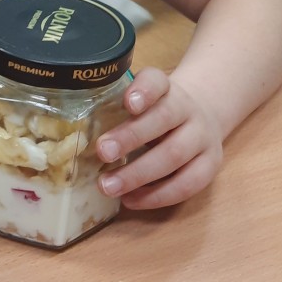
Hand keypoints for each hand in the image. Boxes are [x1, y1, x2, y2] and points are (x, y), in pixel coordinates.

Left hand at [94, 67, 222, 209]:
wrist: (205, 116)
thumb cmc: (155, 112)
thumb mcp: (141, 102)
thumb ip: (114, 110)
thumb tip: (71, 134)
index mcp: (167, 89)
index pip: (157, 81)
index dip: (143, 90)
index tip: (127, 102)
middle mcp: (188, 109)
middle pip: (164, 119)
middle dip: (131, 137)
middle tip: (102, 152)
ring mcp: (203, 138)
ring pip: (175, 155)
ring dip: (138, 174)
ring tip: (108, 186)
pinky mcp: (210, 165)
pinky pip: (187, 184)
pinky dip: (156, 196)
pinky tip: (130, 200)